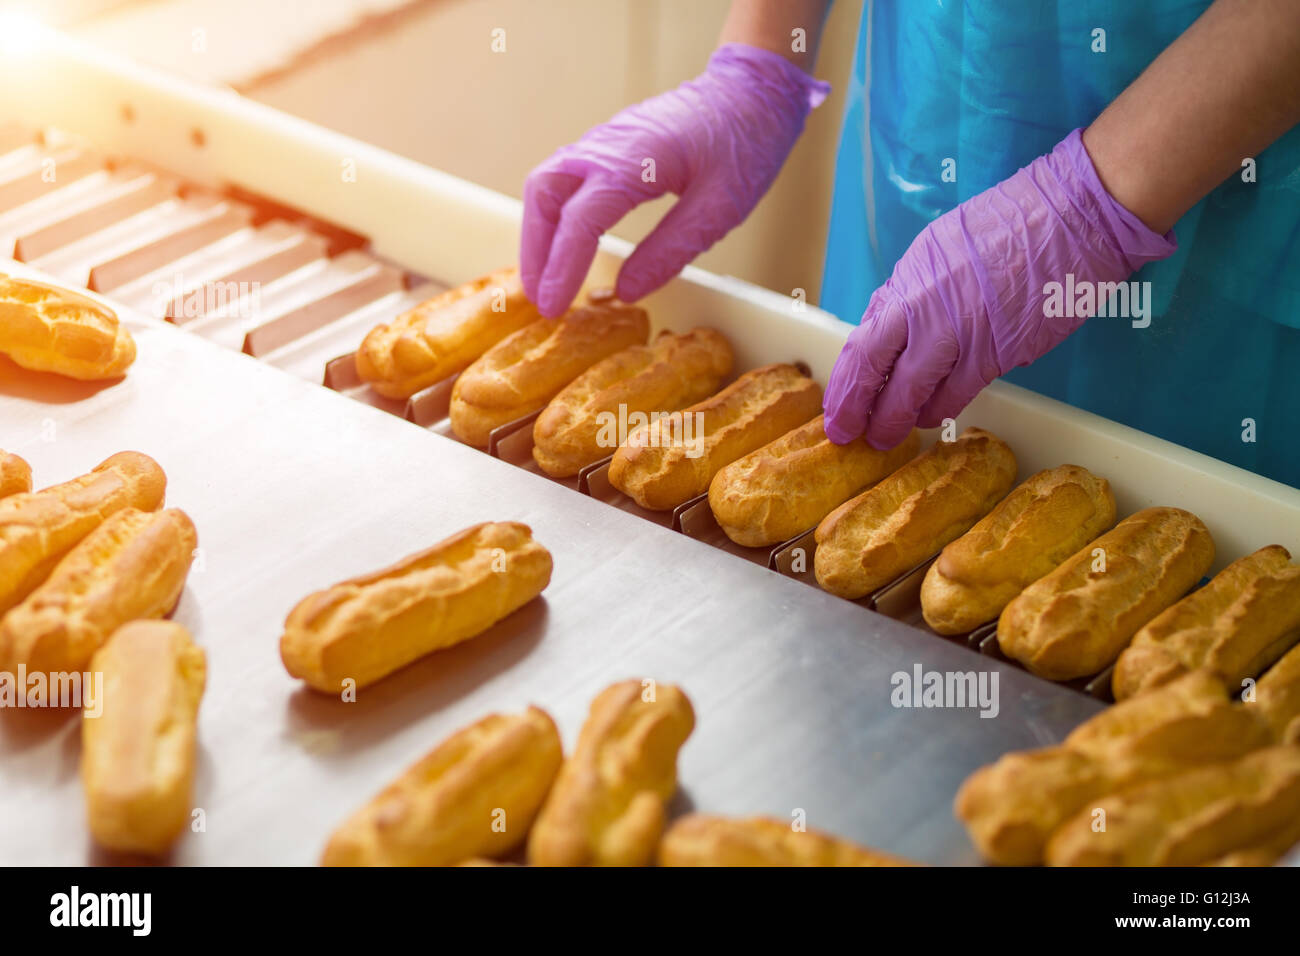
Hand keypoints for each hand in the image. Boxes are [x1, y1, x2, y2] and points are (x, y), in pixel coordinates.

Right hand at [520, 43, 828, 317]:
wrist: (750, 92)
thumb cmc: (744, 143)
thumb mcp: (720, 209)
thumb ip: (671, 251)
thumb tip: (627, 291)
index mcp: (634, 160)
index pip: (580, 220)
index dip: (561, 268)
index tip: (553, 307)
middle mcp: (606, 146)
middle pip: (544, 196)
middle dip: (534, 250)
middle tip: (539, 297)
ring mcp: (604, 141)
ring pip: (547, 184)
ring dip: (540, 232)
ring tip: (545, 278)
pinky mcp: (609, 146)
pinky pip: (565, 179)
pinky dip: (555, 215)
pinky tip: (564, 244)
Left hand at [822, 129, 1176, 449]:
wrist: (1074, 214)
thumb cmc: (1016, 221)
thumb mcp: (944, 246)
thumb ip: (916, 290)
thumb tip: (895, 326)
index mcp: (910, 278)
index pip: (862, 340)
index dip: (845, 380)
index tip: (836, 404)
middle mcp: (924, 306)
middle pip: (874, 370)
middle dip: (857, 409)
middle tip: (846, 433)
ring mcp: (959, 331)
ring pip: (912, 391)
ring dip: (896, 418)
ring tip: (888, 435)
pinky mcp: (996, 351)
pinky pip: (956, 393)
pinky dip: (938, 410)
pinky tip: (929, 418)